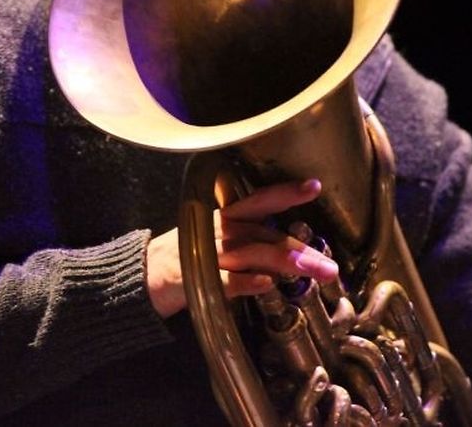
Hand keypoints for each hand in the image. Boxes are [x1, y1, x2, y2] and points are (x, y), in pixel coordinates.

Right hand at [146, 178, 338, 318]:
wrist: (142, 276)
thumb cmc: (186, 254)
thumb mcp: (215, 234)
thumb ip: (250, 235)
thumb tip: (288, 243)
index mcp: (225, 218)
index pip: (259, 201)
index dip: (285, 193)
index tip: (314, 186)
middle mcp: (220, 231)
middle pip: (264, 234)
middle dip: (299, 248)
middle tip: (329, 264)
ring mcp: (210, 255)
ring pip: (250, 253)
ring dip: (283, 261)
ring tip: (311, 270)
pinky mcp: (199, 281)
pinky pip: (225, 280)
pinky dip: (245, 281)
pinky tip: (266, 284)